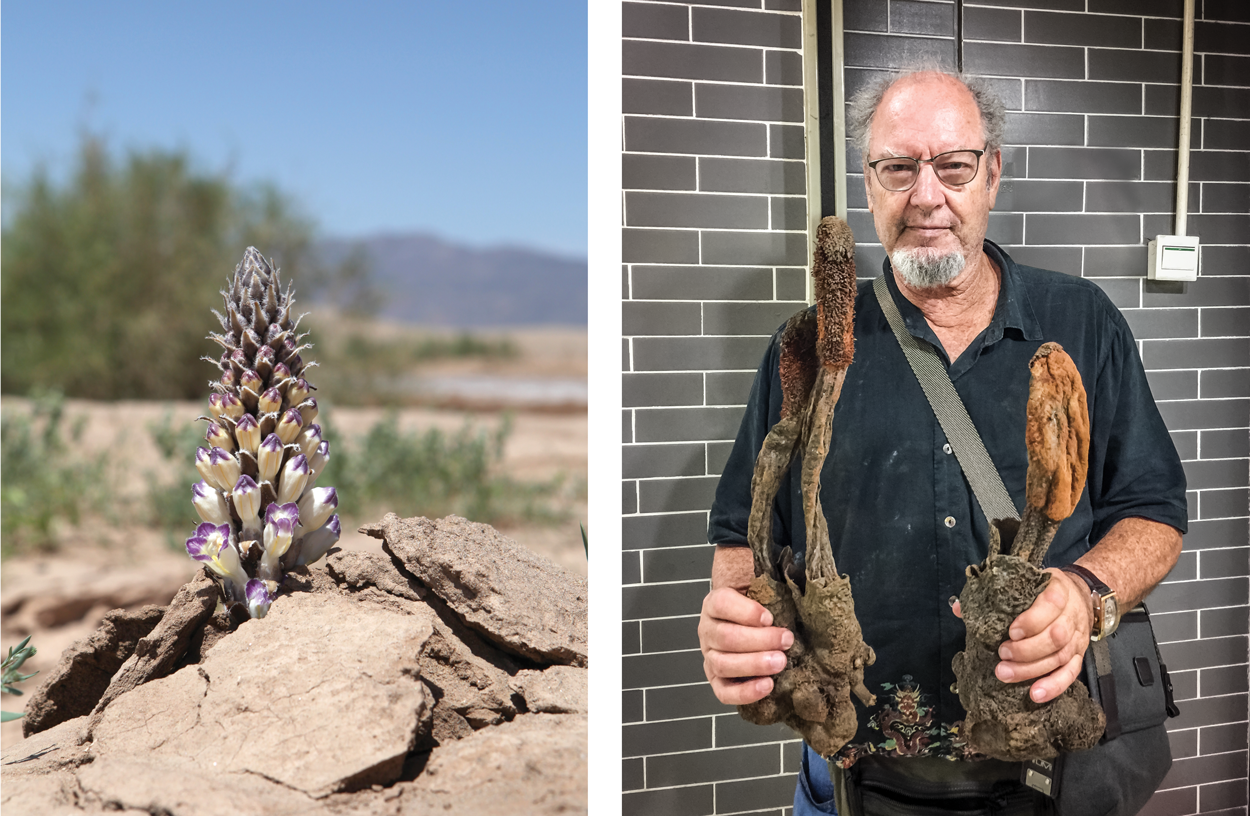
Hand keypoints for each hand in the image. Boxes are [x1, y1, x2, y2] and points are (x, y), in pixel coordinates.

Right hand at [698, 586, 793, 704]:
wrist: (751, 625)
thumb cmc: (761, 607)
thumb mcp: (762, 590)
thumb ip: (769, 585)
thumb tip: (790, 571)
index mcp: (715, 603)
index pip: (722, 603)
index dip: (745, 611)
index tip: (770, 617)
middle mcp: (707, 630)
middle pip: (725, 637)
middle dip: (759, 640)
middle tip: (787, 640)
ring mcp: (710, 656)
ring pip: (722, 664)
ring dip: (753, 664)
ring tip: (780, 662)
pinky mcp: (717, 680)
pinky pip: (723, 691)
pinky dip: (744, 692)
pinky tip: (766, 685)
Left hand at [953, 569, 1091, 702]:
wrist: (1081, 594)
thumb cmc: (1042, 589)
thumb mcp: (1024, 581)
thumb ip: (993, 593)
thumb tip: (959, 609)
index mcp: (1058, 590)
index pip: (1051, 604)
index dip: (1032, 620)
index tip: (1011, 631)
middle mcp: (1071, 615)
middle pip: (1055, 636)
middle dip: (1027, 649)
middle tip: (1003, 654)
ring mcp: (1077, 638)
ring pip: (1060, 657)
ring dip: (1032, 669)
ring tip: (1006, 674)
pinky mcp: (1079, 655)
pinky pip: (1070, 674)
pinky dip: (1054, 686)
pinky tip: (1036, 694)